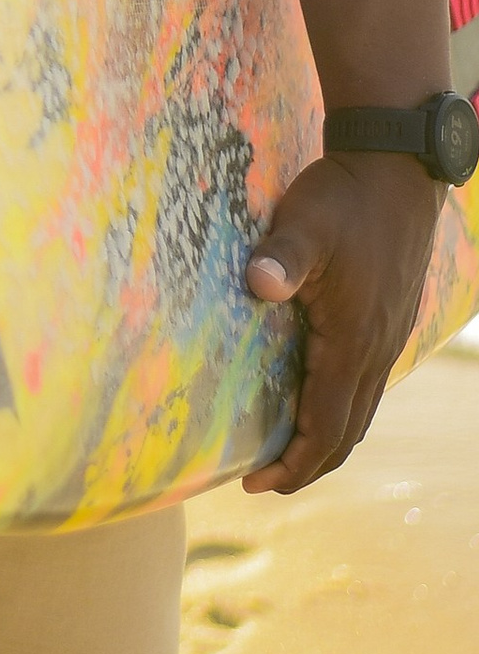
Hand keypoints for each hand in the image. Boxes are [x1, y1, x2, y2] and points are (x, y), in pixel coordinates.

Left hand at [242, 150, 442, 493]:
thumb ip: (281, 257)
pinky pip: (367, 384)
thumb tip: (257, 283)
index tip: (257, 483)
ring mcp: (387, 337)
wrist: (397, 170)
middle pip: (347, 432)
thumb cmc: (346, 199)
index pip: (326, 425)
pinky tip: (318, 395)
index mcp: (353, 342)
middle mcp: (376, 351)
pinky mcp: (388, 320)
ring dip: (327, 438)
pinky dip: (342, 408)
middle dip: (308, 464)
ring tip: (288, 450)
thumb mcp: (305, 223)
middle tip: (265, 480)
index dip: (294, 462)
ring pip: (361, 410)